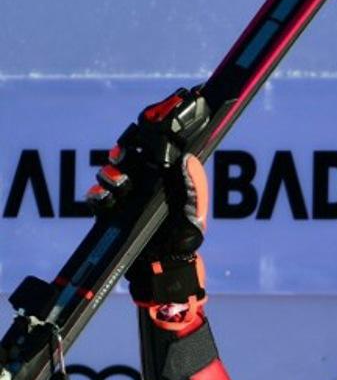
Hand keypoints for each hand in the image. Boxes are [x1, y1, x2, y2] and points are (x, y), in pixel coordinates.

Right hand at [85, 90, 210, 327]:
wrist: (166, 271)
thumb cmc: (186, 242)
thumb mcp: (194, 216)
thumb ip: (192, 189)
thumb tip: (189, 159)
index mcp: (175, 176)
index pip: (165, 142)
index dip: (163, 122)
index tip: (164, 108)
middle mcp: (152, 180)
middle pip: (134, 149)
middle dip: (128, 145)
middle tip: (126, 152)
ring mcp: (132, 193)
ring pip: (115, 169)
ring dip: (112, 171)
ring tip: (116, 179)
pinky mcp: (116, 209)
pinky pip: (101, 195)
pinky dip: (99, 195)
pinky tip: (105, 199)